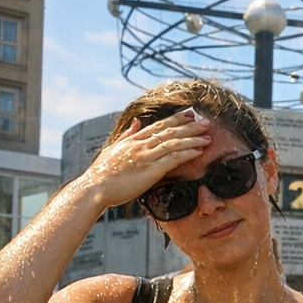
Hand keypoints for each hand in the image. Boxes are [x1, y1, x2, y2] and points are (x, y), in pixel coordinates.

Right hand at [78, 108, 211, 210]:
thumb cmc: (101, 173)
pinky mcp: (151, 170)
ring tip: (207, 137)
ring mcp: (146, 156)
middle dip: (190, 126)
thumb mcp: (112, 149)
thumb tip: (135, 121)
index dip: (176, 119)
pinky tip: (199, 151)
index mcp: (132, 140)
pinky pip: (173, 159)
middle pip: (170, 131)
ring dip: (193, 139)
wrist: (94, 189)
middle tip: (206, 122)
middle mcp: (140, 145)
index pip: (158, 125)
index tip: (190, 114)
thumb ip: (126, 135)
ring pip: (174, 143)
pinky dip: (187, 153)